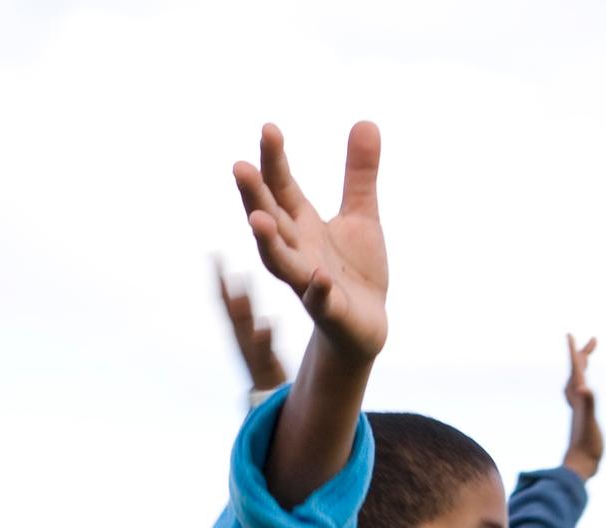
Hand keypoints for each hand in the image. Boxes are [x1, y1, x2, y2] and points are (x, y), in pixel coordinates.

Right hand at [213, 259, 287, 394]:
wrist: (271, 407)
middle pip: (230, 313)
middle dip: (224, 288)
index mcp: (242, 334)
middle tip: (218, 261)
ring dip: (240, 309)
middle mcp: (243, 343)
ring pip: (243, 330)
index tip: (214, 255)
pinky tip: (265, 323)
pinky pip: (263, 353)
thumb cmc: (267, 372)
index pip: (228, 304)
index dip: (220, 280)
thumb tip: (245, 293)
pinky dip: (263, 338)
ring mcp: (253, 358)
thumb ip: (251, 321)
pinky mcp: (265, 371)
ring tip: (238, 288)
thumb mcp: (260, 344)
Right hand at [231, 122, 385, 364]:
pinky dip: (318, 290)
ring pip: (282, 262)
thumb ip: (359, 173)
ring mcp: (309, 282)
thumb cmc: (354, 271)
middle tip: (239, 167)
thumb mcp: (361, 215)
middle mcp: (297, 251)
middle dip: (254, 196)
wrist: (364, 328)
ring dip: (268, 242)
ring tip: (258, 220)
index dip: (274, 160)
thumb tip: (366, 121)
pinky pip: (321, 300)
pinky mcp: (330, 310)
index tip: (268, 128)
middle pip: (270, 220)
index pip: (281, 188)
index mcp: (302, 225)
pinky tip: (320, 277)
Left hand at [562, 334, 602, 480]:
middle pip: (577, 371)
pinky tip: (584, 389)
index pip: (575, 369)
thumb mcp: (590, 422)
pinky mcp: (581, 417)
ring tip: (587, 357)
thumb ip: (588, 404)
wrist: (579, 465)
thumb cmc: (586, 445)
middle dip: (583, 354)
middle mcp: (576, 400)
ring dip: (582, 367)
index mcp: (578, 397)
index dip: (573, 352)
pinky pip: (580, 394)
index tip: (569, 334)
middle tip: (594, 340)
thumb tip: (583, 388)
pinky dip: (583, 384)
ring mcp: (578, 408)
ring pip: (577, 381)